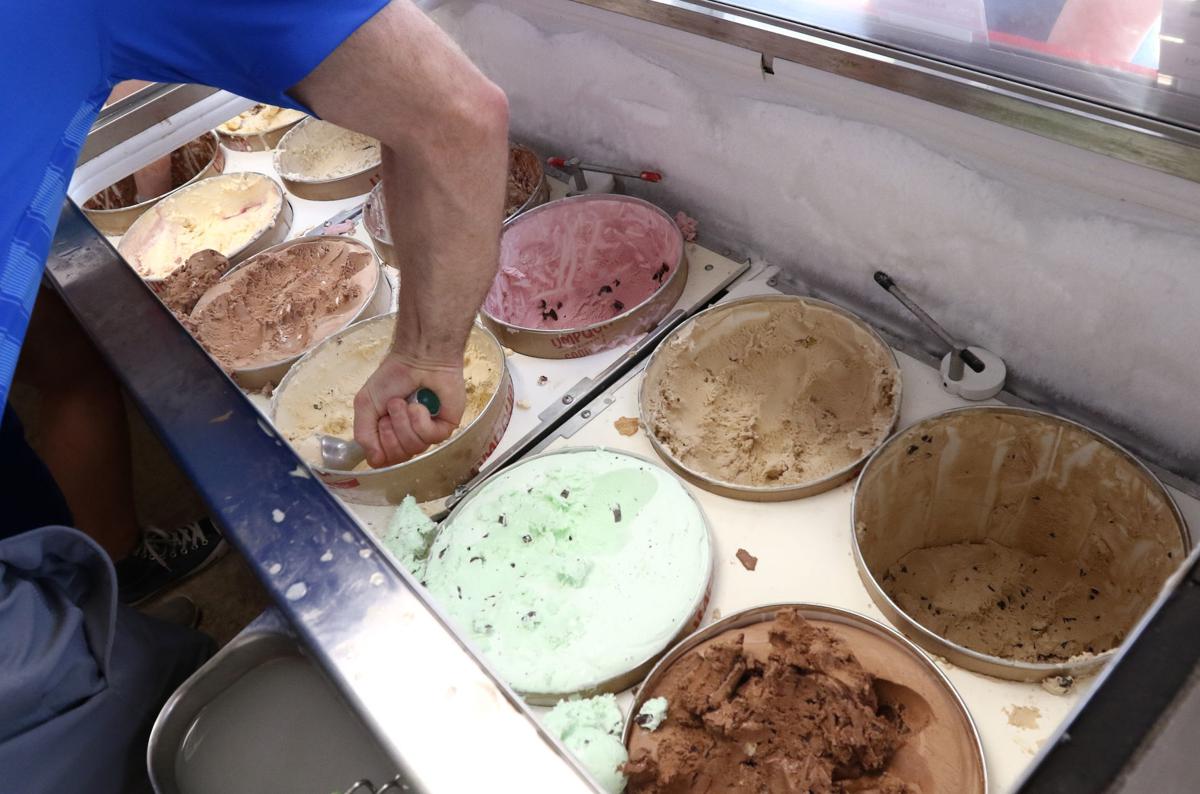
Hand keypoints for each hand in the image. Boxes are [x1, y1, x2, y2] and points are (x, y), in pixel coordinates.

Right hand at [353, 352, 466, 466]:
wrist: (418, 358)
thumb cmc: (393, 376)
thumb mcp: (366, 404)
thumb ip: (363, 434)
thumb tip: (374, 461)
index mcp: (389, 433)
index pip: (383, 460)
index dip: (379, 447)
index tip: (379, 423)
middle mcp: (408, 436)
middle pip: (398, 457)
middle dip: (391, 430)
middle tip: (393, 407)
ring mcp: (427, 433)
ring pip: (413, 447)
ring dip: (404, 421)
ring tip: (406, 402)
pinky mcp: (445, 427)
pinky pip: (430, 437)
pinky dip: (420, 419)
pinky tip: (420, 405)